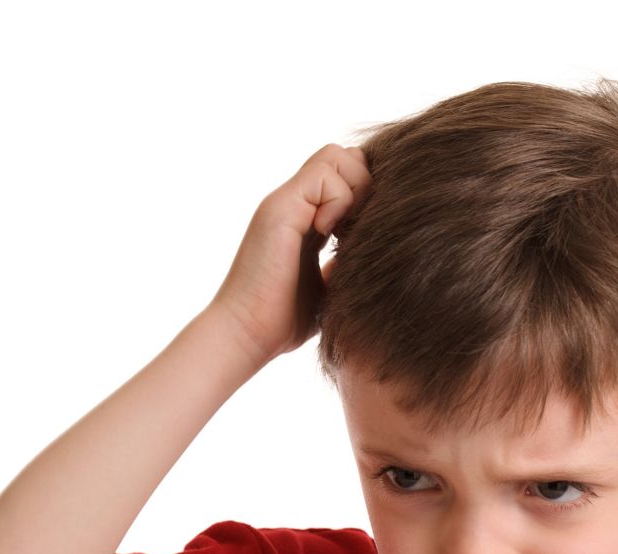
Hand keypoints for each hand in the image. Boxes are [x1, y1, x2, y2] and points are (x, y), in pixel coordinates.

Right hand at [209, 144, 370, 365]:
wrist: (247, 334)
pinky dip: (340, 202)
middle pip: (346, 155)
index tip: (364, 235)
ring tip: (344, 234)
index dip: (367, 195)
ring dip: (355, 191)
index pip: (347, 175)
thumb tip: (370, 257)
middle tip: (358, 231)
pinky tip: (330, 237)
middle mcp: (294, 203)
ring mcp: (285, 201)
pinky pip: (325, 175)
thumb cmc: (282, 321)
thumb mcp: (327, 287)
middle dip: (366, 187)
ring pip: (338, 155)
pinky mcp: (281, 208)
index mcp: (305, 218)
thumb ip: (343, 264)